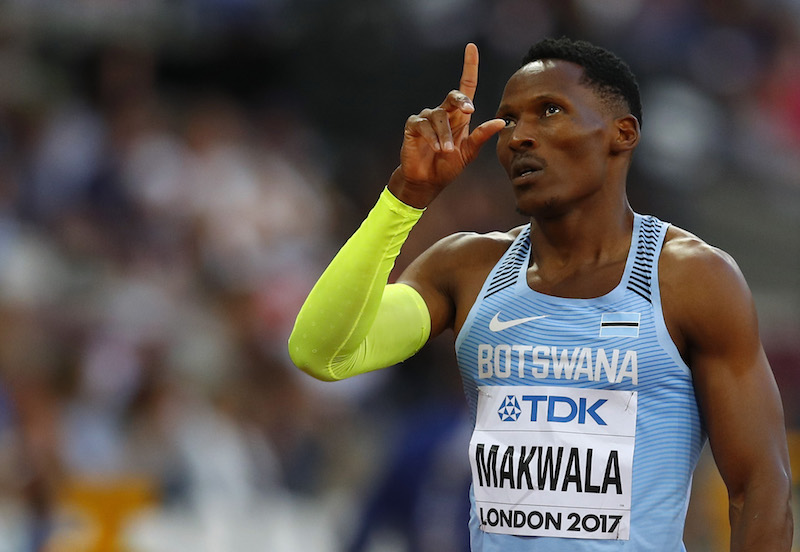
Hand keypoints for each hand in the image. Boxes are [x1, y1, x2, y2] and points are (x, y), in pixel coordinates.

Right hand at [390, 43, 504, 207]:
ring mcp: (427, 118)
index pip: (466, 86)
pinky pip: (424, 125)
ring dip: (446, 135)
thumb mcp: (469, 152)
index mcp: (459, 115)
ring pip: (439, 116)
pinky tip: (437, 148)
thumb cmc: (448, 166)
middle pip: (453, 95)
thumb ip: (482, 136)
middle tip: (469, 112)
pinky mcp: (413, 126)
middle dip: (461, 101)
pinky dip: (432, 137)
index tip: (471, 47)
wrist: (428, 181)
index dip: (469, 66)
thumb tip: (501, 122)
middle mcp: (443, 112)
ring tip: (447, 150)